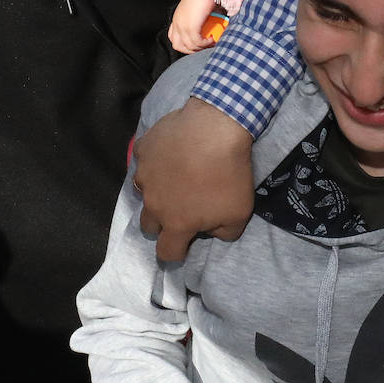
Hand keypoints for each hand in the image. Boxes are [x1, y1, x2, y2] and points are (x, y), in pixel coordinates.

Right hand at [133, 99, 255, 261]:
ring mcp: (144, 174)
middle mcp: (153, 203)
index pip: (167, 252)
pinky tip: (171, 151)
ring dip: (156, 190)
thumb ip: (224, 233)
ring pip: (143, 191)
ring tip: (175, 177)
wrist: (215, 129)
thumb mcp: (240, 213)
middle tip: (181, 207)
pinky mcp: (143, 149)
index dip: (176, 252)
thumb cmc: (228, 174)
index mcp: (176, 223)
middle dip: (162, 222)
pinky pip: (143, 159)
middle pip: (149, 224)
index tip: (186, 243)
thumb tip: (212, 232)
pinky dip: (155, 159)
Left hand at [169, 0, 222, 54]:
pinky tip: (212, 39)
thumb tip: (210, 31)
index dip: (185, 46)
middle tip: (204, 47)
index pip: (174, 39)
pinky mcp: (190, 26)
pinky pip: (196, 42)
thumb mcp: (198, 10)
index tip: (198, 45)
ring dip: (201, 48)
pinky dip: (205, 44)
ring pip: (188, 46)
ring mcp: (182, 24)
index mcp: (177, 18)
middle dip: (192, 50)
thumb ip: (200, 22)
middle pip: (178, 46)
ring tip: (211, 43)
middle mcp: (177, 22)